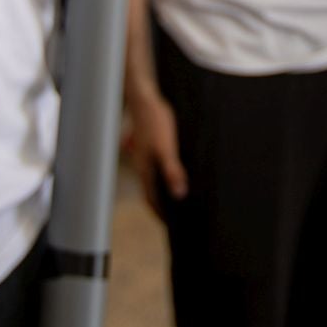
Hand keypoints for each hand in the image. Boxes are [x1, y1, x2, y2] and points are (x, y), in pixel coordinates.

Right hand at [125, 89, 186, 212]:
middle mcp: (143, 165)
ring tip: (182, 197)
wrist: (145, 99)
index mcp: (145, 170)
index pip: (152, 199)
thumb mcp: (167, 148)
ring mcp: (146, 156)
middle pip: (153, 191)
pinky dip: (167, 174)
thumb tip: (180, 195)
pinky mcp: (152, 146)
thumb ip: (172, 171)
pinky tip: (179, 172)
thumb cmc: (156, 122)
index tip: (173, 226)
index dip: (161, 214)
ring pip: (156, 178)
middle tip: (180, 216)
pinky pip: (159, 165)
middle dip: (164, 204)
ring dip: (166, 189)